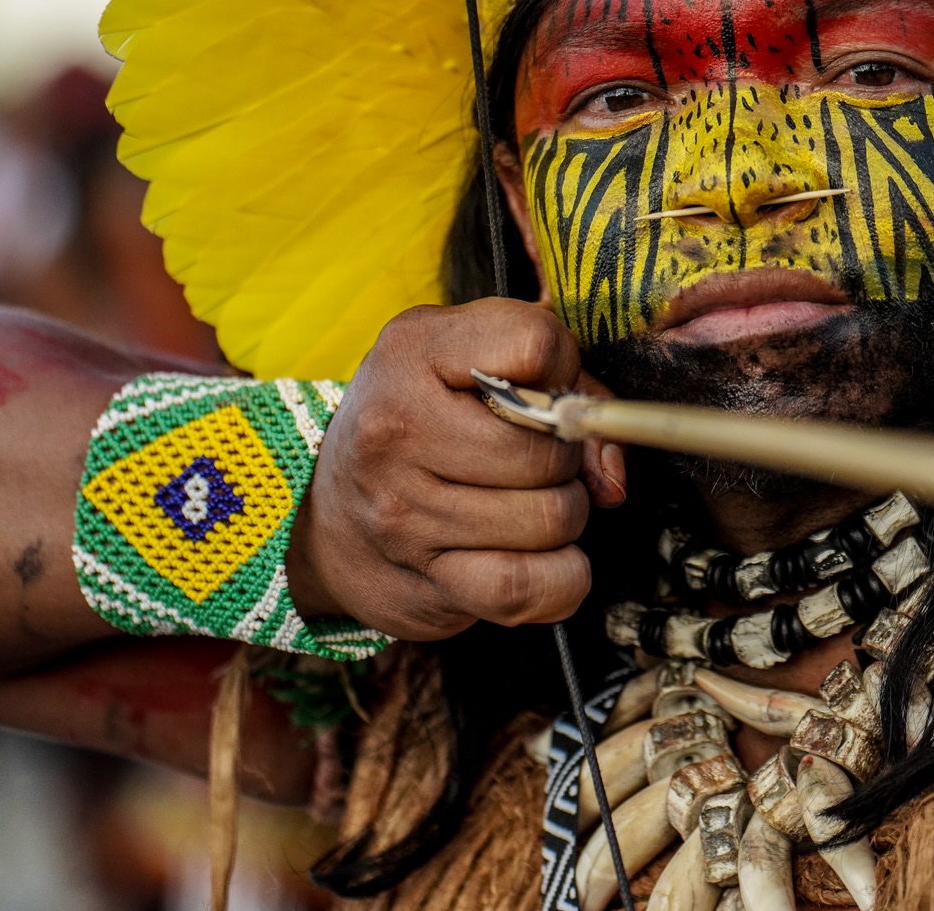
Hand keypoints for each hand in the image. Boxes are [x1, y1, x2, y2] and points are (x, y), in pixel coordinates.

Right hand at [286, 300, 627, 639]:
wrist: (323, 513)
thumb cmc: (421, 421)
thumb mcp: (473, 362)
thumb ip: (564, 387)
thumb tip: (610, 472)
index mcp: (414, 352)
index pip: (536, 345)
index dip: (563, 374)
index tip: (544, 392)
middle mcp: (397, 429)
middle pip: (549, 450)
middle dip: (567, 460)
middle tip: (539, 462)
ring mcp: (404, 513)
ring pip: (550, 519)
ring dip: (565, 515)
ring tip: (532, 502)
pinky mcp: (423, 580)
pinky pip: (524, 588)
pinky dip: (561, 579)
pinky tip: (547, 558)